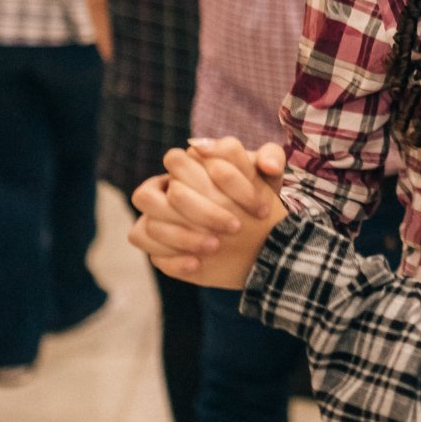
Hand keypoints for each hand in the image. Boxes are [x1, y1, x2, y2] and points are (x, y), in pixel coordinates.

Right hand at [128, 137, 287, 287]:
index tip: (254, 201)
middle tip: (235, 227)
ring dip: (182, 235)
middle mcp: (165, 188)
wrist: (253, 234)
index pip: (182, 161)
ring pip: (148, 222)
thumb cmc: (255, 197)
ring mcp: (156, 216)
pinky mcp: (156, 243)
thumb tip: (267, 164)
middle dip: (202, 210)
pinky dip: (171, 258)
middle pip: (165, 193)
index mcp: (189, 163)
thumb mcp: (267, 177)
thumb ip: (272, 157)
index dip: (222, 178)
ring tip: (216, 246)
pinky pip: (148, 248)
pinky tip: (198, 264)